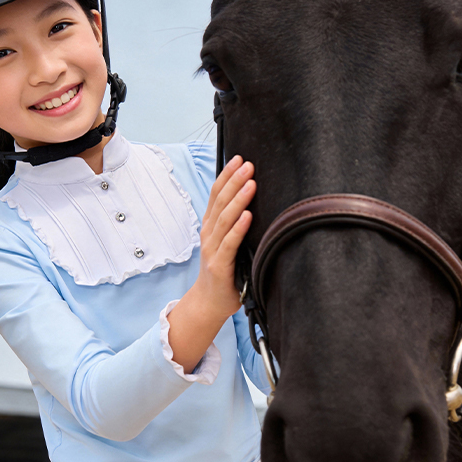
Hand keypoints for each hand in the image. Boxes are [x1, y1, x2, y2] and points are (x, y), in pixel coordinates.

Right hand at [195, 155, 255, 318]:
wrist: (209, 302)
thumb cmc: (223, 272)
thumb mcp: (226, 244)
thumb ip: (233, 225)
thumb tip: (252, 202)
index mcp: (211, 227)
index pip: (217, 195)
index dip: (226, 175)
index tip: (239, 158)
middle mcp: (209, 235)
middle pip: (220, 202)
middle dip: (234, 181)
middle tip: (248, 164)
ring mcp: (213, 250)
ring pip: (224, 219)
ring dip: (237, 199)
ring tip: (250, 183)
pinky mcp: (219, 266)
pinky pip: (230, 244)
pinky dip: (238, 228)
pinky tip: (247, 216)